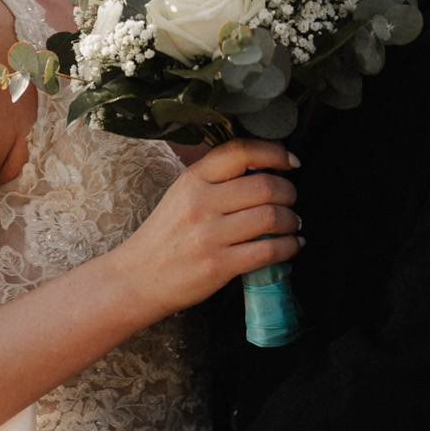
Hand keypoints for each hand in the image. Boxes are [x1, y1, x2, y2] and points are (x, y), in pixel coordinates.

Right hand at [108, 138, 300, 318]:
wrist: (137, 278)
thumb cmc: (165, 236)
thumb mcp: (182, 195)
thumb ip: (217, 180)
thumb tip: (266, 171)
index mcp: (192, 179)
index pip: (241, 151)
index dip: (275, 153)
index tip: (291, 162)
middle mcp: (200, 203)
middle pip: (265, 186)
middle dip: (289, 192)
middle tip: (292, 200)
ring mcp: (208, 235)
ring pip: (271, 217)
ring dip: (291, 220)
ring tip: (292, 224)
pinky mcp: (218, 265)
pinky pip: (268, 251)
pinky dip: (289, 246)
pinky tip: (292, 245)